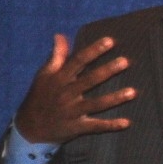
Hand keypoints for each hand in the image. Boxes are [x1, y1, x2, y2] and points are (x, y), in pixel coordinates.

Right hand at [14, 34, 134, 143]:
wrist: (29, 128)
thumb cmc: (40, 96)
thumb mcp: (44, 75)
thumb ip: (56, 56)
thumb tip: (60, 35)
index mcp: (59, 79)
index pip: (77, 61)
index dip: (93, 50)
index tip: (110, 41)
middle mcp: (65, 94)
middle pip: (89, 81)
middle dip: (107, 71)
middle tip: (125, 61)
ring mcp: (71, 112)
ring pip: (95, 104)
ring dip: (114, 98)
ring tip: (133, 92)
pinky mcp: (76, 128)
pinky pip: (95, 127)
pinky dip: (110, 125)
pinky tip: (127, 123)